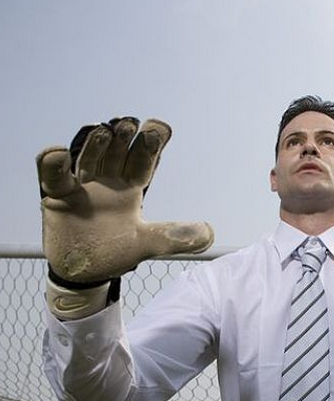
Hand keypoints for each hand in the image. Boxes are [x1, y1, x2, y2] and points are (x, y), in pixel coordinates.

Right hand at [36, 117, 213, 283]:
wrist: (84, 272)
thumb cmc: (115, 251)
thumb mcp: (148, 244)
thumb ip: (175, 237)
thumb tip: (210, 233)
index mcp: (131, 188)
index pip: (143, 161)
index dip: (151, 146)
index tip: (160, 128)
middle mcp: (107, 182)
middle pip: (116, 154)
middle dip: (124, 139)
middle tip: (132, 124)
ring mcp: (81, 187)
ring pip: (88, 160)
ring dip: (95, 146)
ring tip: (103, 130)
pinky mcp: (57, 197)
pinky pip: (53, 176)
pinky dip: (53, 164)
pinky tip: (58, 152)